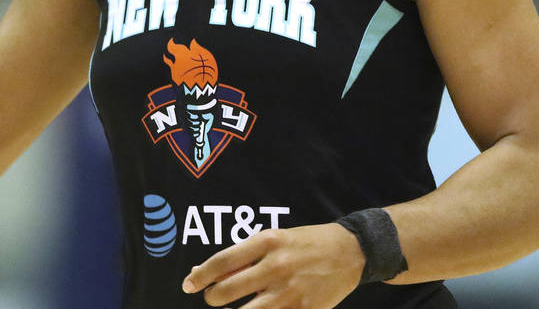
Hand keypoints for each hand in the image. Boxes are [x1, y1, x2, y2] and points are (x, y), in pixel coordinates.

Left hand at [182, 222, 362, 307]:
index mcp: (266, 242)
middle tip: (215, 298)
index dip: (200, 276)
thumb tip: (203, 273)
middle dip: (213, 298)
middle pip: (226, 292)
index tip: (188, 284)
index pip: (222, 261)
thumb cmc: (305, 243)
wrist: (349, 252)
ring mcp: (289, 292)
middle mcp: (275, 266)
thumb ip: (241, 256)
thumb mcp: (273, 239)